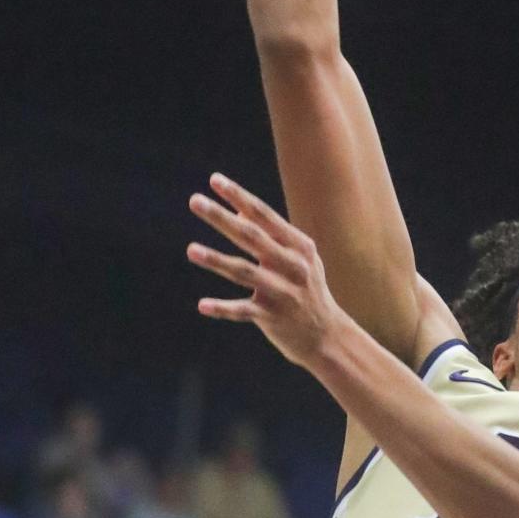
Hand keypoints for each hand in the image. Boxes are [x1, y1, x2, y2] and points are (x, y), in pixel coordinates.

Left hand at [188, 175, 344, 368]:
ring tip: (191, 249)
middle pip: (251, 237)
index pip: (264, 216)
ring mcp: (283, 292)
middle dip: (221, 218)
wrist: (327, 337)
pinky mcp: (272, 318)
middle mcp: (293, 266)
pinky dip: (222, 308)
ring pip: (243, 272)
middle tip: (195, 201)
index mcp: (300, 247)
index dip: (239, 197)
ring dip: (216, 260)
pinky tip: (202, 305)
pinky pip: (242, 310)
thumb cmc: (307, 291)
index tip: (215, 180)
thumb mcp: (298, 260)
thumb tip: (235, 211)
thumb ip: (270, 236)